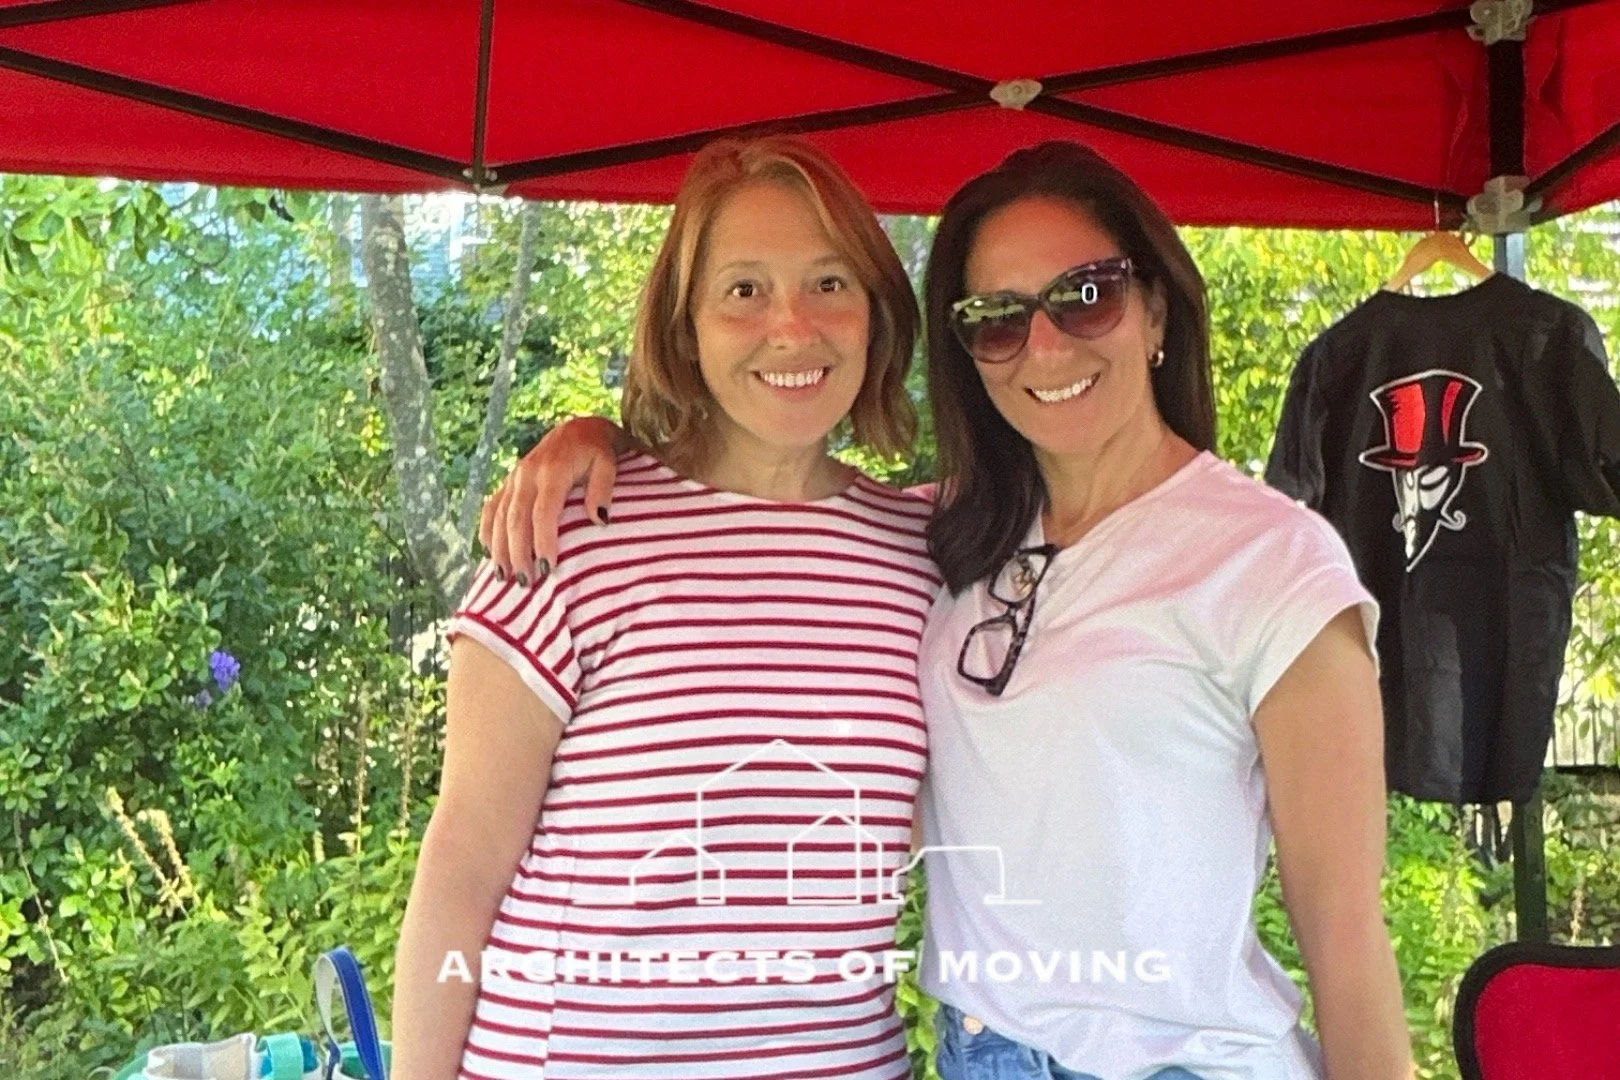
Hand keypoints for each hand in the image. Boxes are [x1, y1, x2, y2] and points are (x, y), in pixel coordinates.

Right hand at [478, 416, 625, 582]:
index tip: (547, 569)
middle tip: (526, 582)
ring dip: (499, 549)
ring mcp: (514, 478)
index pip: (543, 511)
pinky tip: (489, 554)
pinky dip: (487, 531)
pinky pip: (490, 508)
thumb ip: (603, 488)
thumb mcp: (608, 463)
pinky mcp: (508, 482)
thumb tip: (599, 520)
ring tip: (504, 578)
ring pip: (498, 516)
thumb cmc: (598, 451)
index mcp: (552, 470)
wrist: (579, 430)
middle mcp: (527, 474)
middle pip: (515, 519)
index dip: (543, 541)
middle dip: (518, 553)